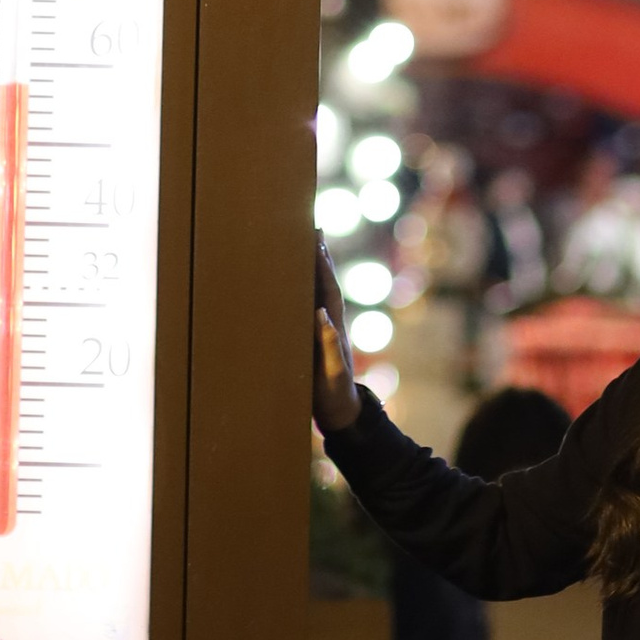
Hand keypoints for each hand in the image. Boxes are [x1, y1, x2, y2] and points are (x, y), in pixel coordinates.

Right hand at [312, 243, 360, 437]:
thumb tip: (322, 314)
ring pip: (319, 290)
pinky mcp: (316, 337)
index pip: (328, 288)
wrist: (341, 412)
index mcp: (334, 327)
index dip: (322, 264)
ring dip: (315, 266)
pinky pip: (311, 305)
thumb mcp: (332, 373)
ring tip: (309, 242)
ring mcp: (325, 329)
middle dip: (320, 255)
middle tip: (314, 226)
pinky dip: (307, 287)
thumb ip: (329, 346)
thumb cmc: (334, 394)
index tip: (317, 238)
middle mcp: (331, 322)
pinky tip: (299, 279)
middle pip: (326, 281)